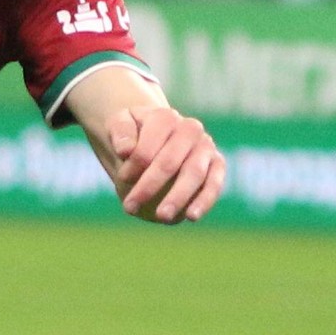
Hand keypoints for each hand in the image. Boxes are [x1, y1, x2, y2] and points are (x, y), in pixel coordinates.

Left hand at [104, 103, 224, 223]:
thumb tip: (125, 150)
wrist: (154, 139)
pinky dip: (204, 201)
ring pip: (194, 173)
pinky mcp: (217, 165)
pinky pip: (214, 184)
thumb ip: (120, 131)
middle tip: (130, 207)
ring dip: (177, 197)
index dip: (134, 165)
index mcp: (165, 118)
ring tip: (161, 216)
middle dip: (150, 186)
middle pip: (170, 161)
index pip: (149, 145)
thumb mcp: (118, 124)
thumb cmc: (134, 134)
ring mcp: (206, 147)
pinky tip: (191, 216)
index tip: (121, 179)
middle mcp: (190, 129)